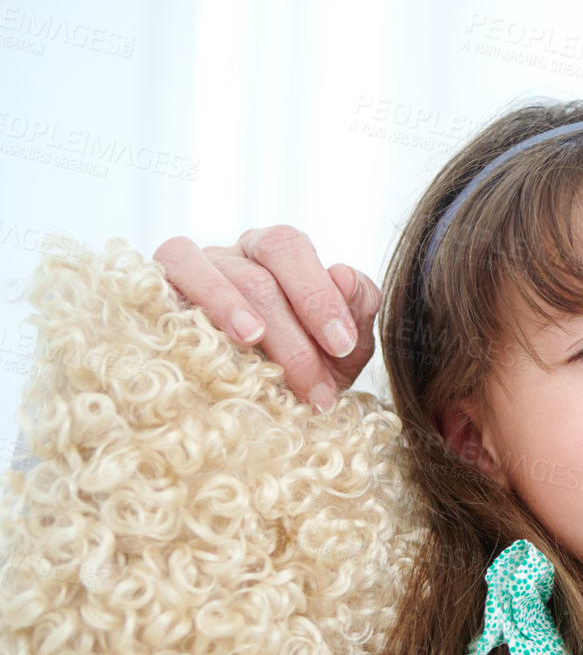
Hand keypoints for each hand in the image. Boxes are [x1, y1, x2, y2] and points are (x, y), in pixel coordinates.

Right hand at [154, 225, 380, 409]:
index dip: (316, 294)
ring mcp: (187, 273)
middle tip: (315, 388)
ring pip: (201, 270)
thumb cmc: (309, 366)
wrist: (262, 406)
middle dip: (290, 334)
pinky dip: (178, 308)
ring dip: (229, 306)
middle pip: (254, 273)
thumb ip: (357, 309)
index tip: (341, 346)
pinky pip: (154, 288)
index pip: (291, 248)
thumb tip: (344, 274)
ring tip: (253, 341)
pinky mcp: (153, 297)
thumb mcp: (345, 346)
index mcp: (277, 254)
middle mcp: (231, 256)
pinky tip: (199, 344)